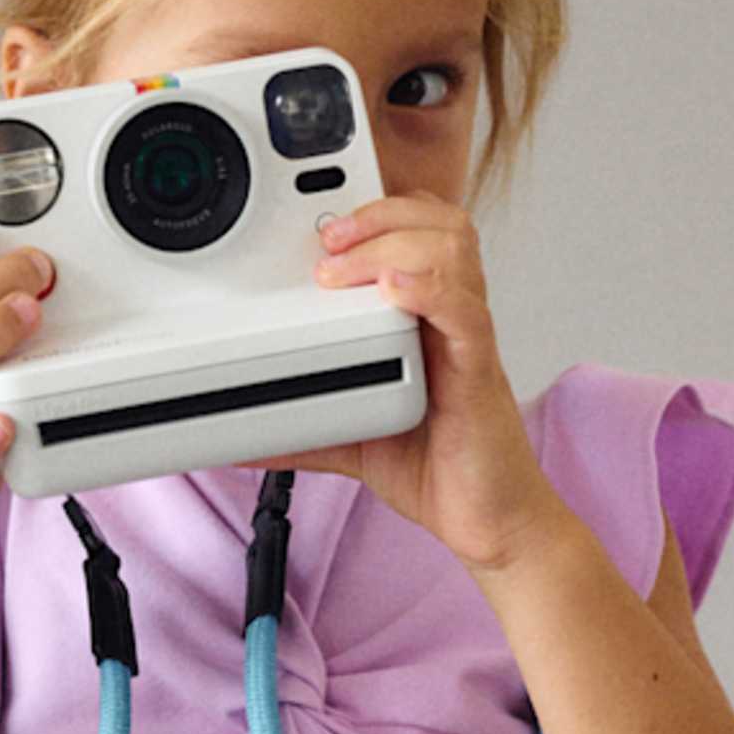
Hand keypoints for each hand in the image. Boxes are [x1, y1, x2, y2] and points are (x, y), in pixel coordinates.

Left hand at [225, 194, 564, 572]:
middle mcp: (451, 318)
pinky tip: (394, 290)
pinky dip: (428, 289)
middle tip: (329, 239)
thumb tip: (243, 438)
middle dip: (381, 212)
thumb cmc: (439, 470)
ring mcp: (466, 342)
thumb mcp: (354, 440)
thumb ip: (304, 430)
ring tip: (346, 267)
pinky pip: (465, 313)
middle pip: (438, 222)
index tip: (319, 224)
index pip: (415, 231)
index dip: (375, 211)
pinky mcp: (478, 375)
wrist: (490, 523)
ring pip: (452, 250)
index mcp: (425, 319)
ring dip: (393, 242)